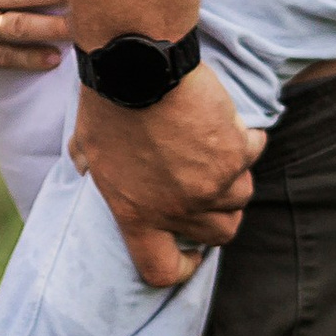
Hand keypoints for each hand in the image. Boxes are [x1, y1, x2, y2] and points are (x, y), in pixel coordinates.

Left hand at [73, 63, 264, 287]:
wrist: (138, 67)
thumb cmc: (107, 101)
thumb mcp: (85, 145)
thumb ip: (89, 166)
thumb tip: (82, 167)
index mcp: (136, 215)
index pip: (161, 269)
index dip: (182, 268)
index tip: (192, 254)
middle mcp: (178, 209)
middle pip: (221, 233)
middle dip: (218, 214)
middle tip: (209, 190)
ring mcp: (212, 185)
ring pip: (242, 195)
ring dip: (233, 176)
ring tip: (217, 149)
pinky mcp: (236, 154)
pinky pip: (253, 151)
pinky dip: (246, 138)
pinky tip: (229, 122)